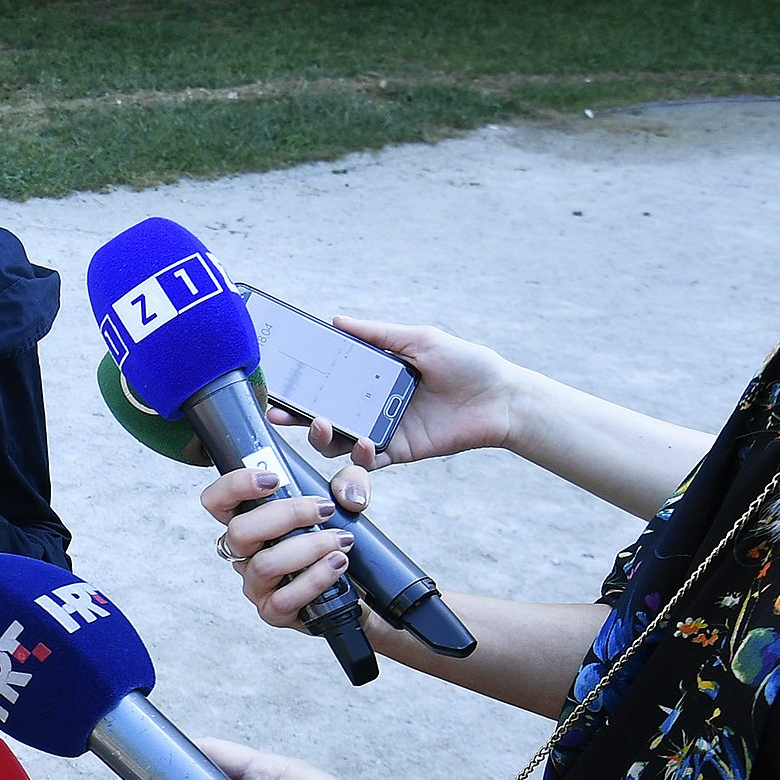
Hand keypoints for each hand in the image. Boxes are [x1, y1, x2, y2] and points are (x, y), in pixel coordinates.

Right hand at [200, 464, 360, 629]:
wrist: (354, 591)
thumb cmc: (334, 545)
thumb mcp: (343, 504)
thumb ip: (349, 484)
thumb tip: (349, 496)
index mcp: (250, 523)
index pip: (217, 501)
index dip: (235, 486)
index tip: (273, 479)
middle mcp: (245, 554)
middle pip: (239, 531)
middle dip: (286, 514)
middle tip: (323, 509)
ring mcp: (256, 585)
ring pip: (265, 564)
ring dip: (309, 547)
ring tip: (341, 541)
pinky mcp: (272, 612)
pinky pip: (284, 598)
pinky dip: (315, 578)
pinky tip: (337, 565)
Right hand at [293, 316, 520, 468]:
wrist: (500, 398)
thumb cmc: (466, 363)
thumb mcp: (420, 339)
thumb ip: (378, 334)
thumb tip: (337, 320)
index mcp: (373, 378)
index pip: (329, 382)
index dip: (302, 385)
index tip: (278, 382)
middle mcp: (371, 405)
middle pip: (323, 415)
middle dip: (296, 417)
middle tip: (278, 413)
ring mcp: (382, 430)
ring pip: (337, 441)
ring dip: (322, 436)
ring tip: (320, 424)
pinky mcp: (397, 451)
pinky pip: (368, 459)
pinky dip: (358, 454)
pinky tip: (360, 442)